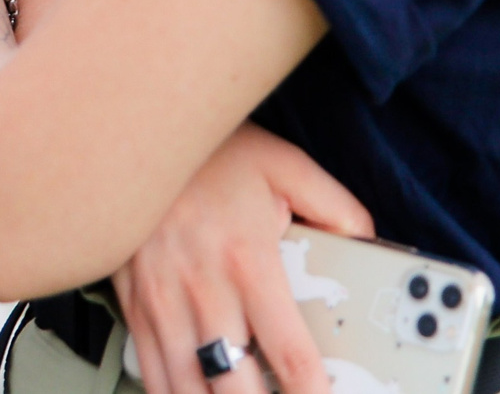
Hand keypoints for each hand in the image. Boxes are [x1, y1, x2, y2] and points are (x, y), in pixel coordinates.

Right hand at [112, 125, 373, 393]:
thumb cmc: (211, 152)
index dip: (311, 393)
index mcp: (248, 261)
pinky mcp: (133, 300)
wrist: (136, 131)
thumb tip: (367, 240)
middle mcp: (203, 288)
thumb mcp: (285, 166)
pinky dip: (170, 393)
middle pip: (233, 382)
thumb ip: (335, 207)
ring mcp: (162, 299)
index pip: (289, 353)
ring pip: (186, 386)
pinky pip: (149, 367)